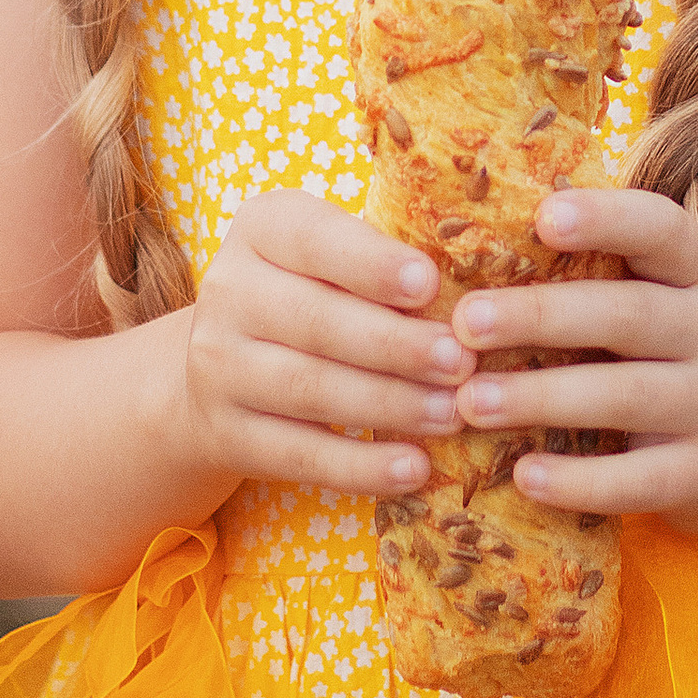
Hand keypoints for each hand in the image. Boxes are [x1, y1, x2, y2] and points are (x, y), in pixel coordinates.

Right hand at [176, 189, 469, 500]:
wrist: (221, 366)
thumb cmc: (312, 293)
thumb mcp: (331, 255)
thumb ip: (385, 259)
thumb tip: (479, 290)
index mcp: (261, 229)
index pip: (312, 239)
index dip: (370, 264)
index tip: (430, 284)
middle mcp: (228, 292)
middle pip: (316, 322)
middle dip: (396, 345)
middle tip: (462, 362)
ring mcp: (218, 368)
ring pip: (310, 389)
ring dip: (389, 405)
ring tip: (452, 414)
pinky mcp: (225, 433)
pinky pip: (299, 455)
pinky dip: (360, 466)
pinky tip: (413, 468)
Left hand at [452, 190, 697, 539]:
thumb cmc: (692, 357)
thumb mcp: (673, 301)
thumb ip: (604, 277)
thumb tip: (478, 246)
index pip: (662, 229)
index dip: (605, 218)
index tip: (543, 216)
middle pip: (628, 315)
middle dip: (541, 315)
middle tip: (465, 321)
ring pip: (627, 396)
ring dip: (543, 397)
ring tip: (471, 400)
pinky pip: (639, 479)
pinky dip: (579, 481)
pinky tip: (524, 476)